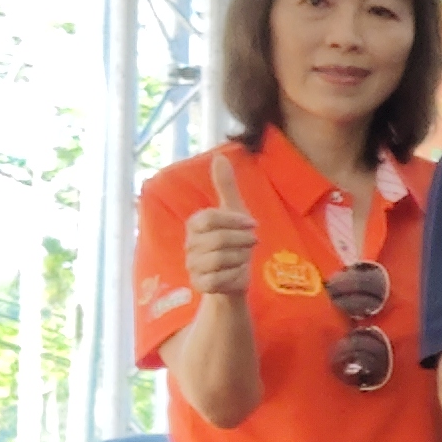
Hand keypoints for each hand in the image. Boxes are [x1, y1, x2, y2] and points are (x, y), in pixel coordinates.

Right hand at [182, 152, 259, 298]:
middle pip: (218, 240)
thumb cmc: (235, 241)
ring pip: (220, 260)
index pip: (210, 218)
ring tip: (243, 258)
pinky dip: (236, 276)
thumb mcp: (234, 212)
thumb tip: (219, 156)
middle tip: (252, 244)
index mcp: (195, 224)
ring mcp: (191, 265)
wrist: (234, 277)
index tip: (252, 225)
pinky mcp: (199, 285)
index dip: (235, 221)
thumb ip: (226, 186)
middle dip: (243, 242)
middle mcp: (189, 244)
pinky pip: (221, 279)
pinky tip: (237, 274)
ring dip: (240, 259)